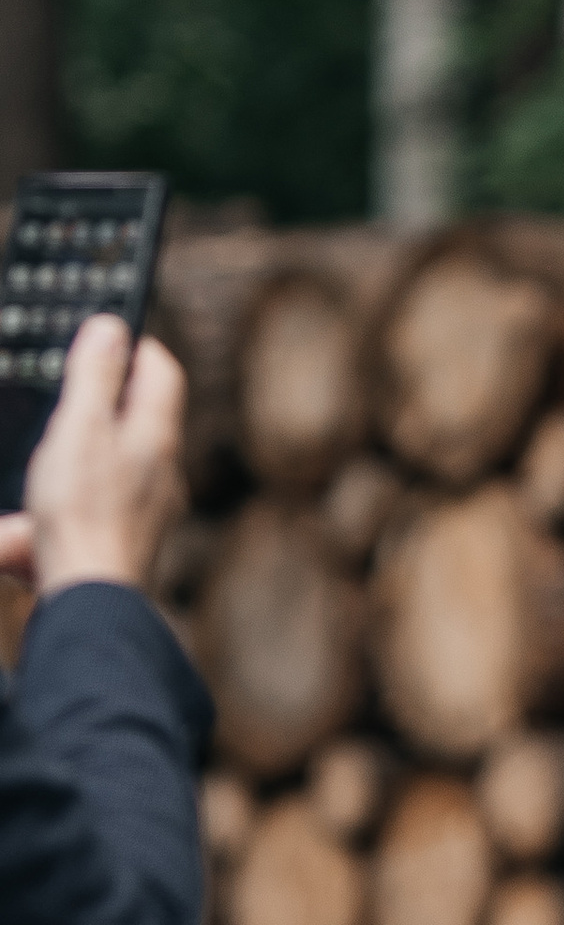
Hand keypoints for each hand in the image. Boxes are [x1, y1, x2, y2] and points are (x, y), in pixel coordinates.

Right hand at [0, 319, 187, 597]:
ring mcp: (148, 511)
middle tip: (75, 386)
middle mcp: (163, 473)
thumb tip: (112, 327)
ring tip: (52, 445)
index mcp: (157, 436)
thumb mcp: (81, 428)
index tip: (110, 337)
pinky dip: (73, 495)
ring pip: (121, 462)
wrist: (89, 597)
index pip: (162, 371)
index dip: (137, 347)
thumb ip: (95, 377)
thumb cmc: (83, 513)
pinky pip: (99, 504)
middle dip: (108, 399)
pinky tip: (39, 509)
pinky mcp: (126, 542)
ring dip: (88, 448)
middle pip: (144, 417)